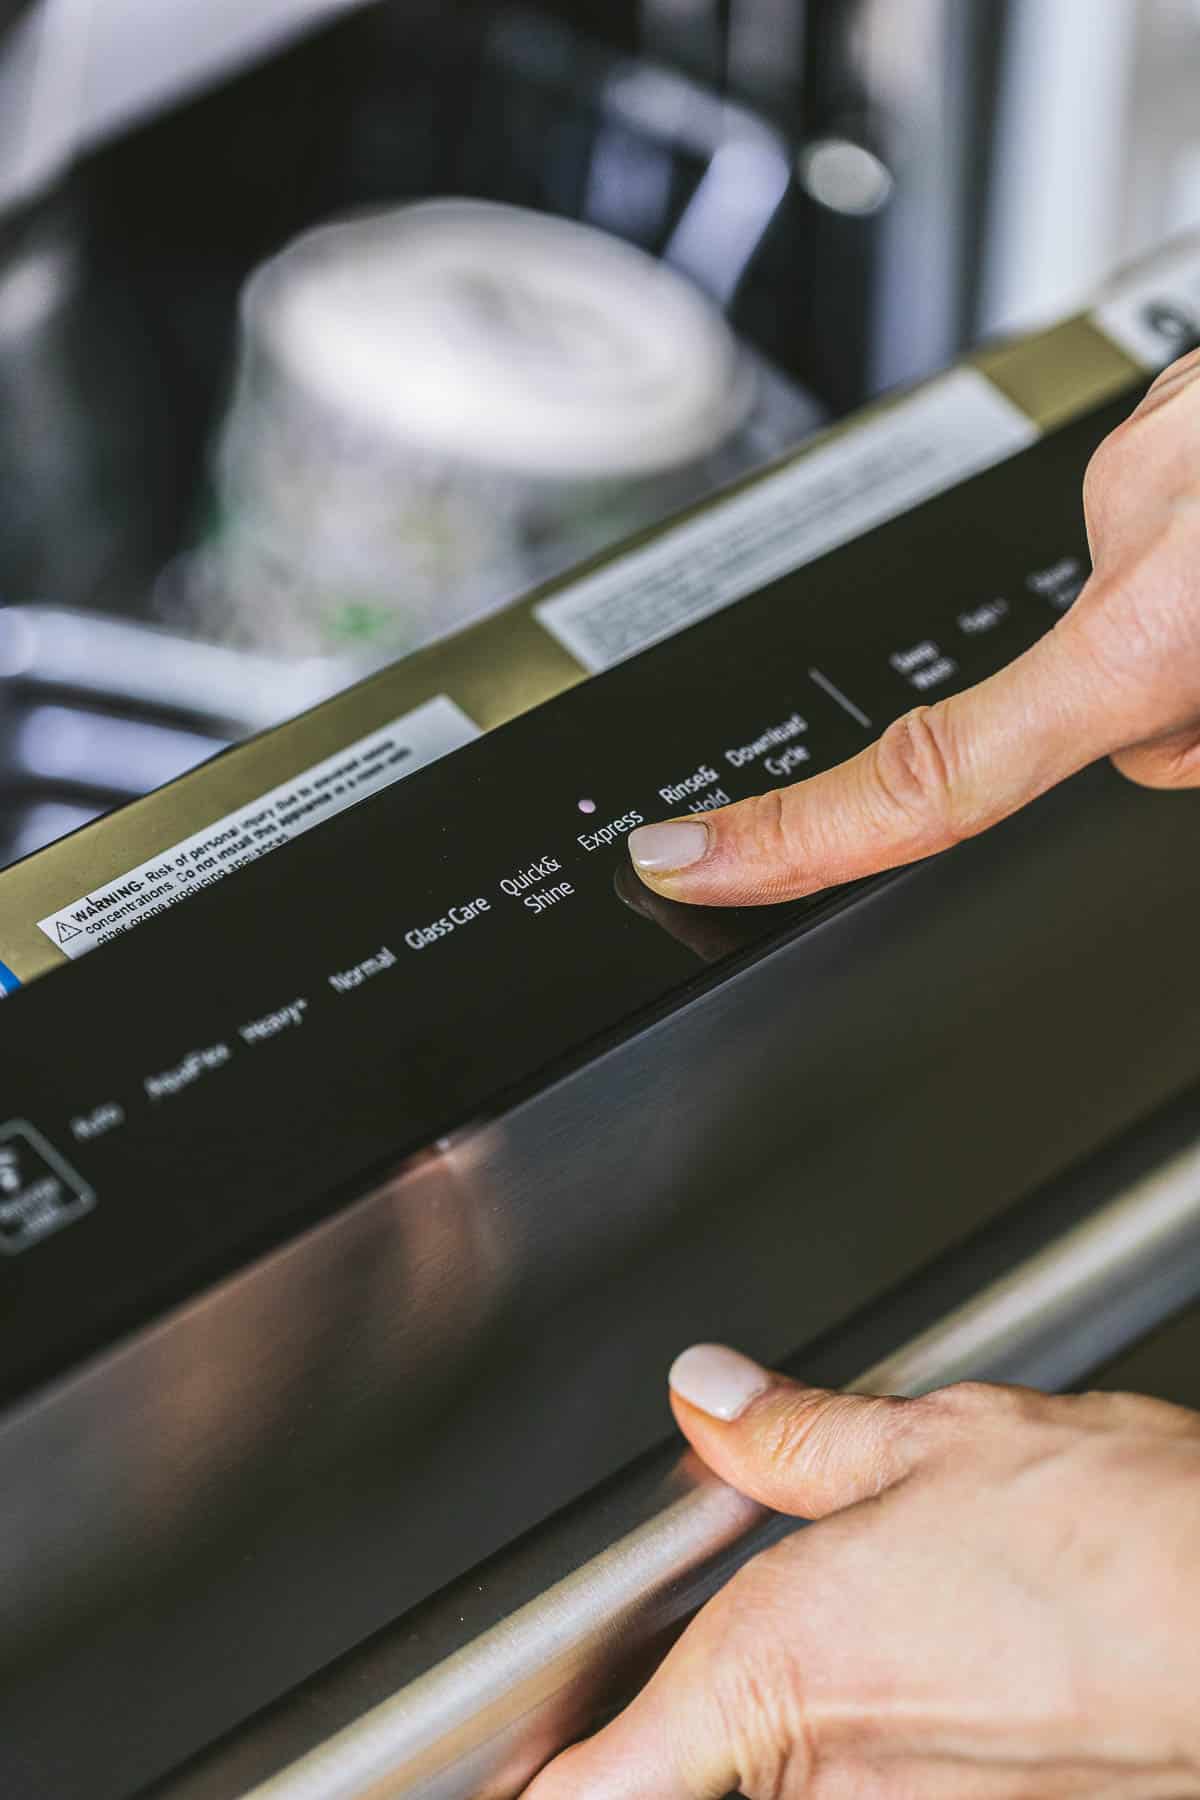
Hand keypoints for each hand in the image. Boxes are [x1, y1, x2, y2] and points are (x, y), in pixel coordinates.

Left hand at [524, 1351, 1199, 1797]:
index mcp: (774, 1670)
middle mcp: (832, 1781)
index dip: (538, 1780)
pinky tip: (957, 1667)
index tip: (515, 1763)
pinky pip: (888, 1795)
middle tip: (779, 1622)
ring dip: (811, 1731)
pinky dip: (890, 1747)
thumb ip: (789, 1435)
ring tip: (898, 1632)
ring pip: (795, 1788)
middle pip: (697, 1777)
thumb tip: (707, 1394)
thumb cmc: (1114, 1546)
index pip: (592, 1791)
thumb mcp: (925, 1442)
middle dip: (708, 1710)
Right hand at [627, 349, 1199, 905]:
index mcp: (1161, 621)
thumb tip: (1153, 747)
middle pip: (1072, 693)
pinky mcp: (1173, 388)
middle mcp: (1130, 515)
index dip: (797, 835)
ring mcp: (1153, 437)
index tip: (687, 858)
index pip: (937, 775)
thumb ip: (1186, 730)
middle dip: (1144, 708)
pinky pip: (1173, 511)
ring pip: (1135, 606)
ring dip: (1197, 626)